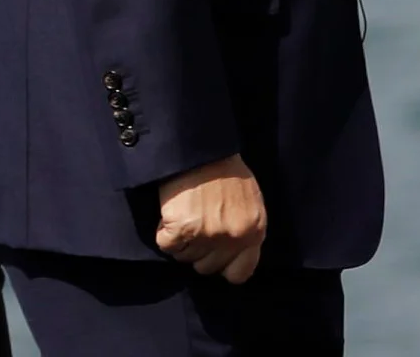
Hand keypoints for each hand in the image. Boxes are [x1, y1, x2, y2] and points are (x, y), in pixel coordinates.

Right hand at [152, 155, 265, 282]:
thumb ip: (245, 229)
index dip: (223, 266)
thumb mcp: (250, 201)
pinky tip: (172, 211)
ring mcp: (208, 235)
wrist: (200, 146)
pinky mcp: (182, 228)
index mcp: (255, 231)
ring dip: (181, 241)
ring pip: (185, 258)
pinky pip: (166, 245)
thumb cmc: (225, 169)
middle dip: (198, 251)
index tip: (214, 255)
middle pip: (207, 268)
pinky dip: (164, 232)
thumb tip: (232, 254)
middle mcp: (234, 237)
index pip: (240, 274)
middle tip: (196, 225)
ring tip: (186, 213)